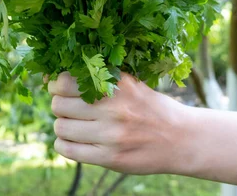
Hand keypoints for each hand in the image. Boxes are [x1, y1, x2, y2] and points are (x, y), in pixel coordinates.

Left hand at [49, 72, 193, 174]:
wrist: (182, 138)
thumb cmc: (149, 106)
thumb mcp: (130, 83)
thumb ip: (99, 78)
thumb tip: (54, 78)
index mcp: (117, 84)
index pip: (66, 81)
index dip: (57, 84)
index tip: (59, 86)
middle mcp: (113, 109)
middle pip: (59, 105)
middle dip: (59, 104)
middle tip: (68, 106)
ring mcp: (112, 135)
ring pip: (61, 128)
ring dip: (62, 125)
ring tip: (73, 124)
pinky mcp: (111, 158)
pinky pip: (68, 150)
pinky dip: (64, 144)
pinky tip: (74, 140)